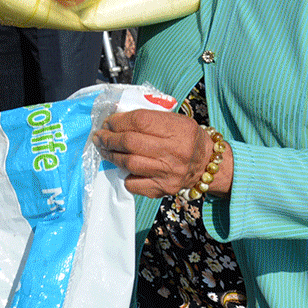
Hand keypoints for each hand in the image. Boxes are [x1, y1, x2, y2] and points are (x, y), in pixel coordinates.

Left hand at [93, 110, 232, 198]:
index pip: (139, 121)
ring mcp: (169, 173)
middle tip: (99, 136)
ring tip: (104, 149)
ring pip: (128, 163)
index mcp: (178, 129)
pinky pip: (133, 183)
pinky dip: (124, 175)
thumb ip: (149, 118)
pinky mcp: (163, 189)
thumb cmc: (185, 138)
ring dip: (111, 155)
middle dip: (109, 138)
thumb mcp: (175, 120)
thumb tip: (115, 119)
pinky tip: (122, 168)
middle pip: (130, 142)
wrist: (207, 164)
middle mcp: (175, 151)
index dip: (118, 121)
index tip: (107, 122)